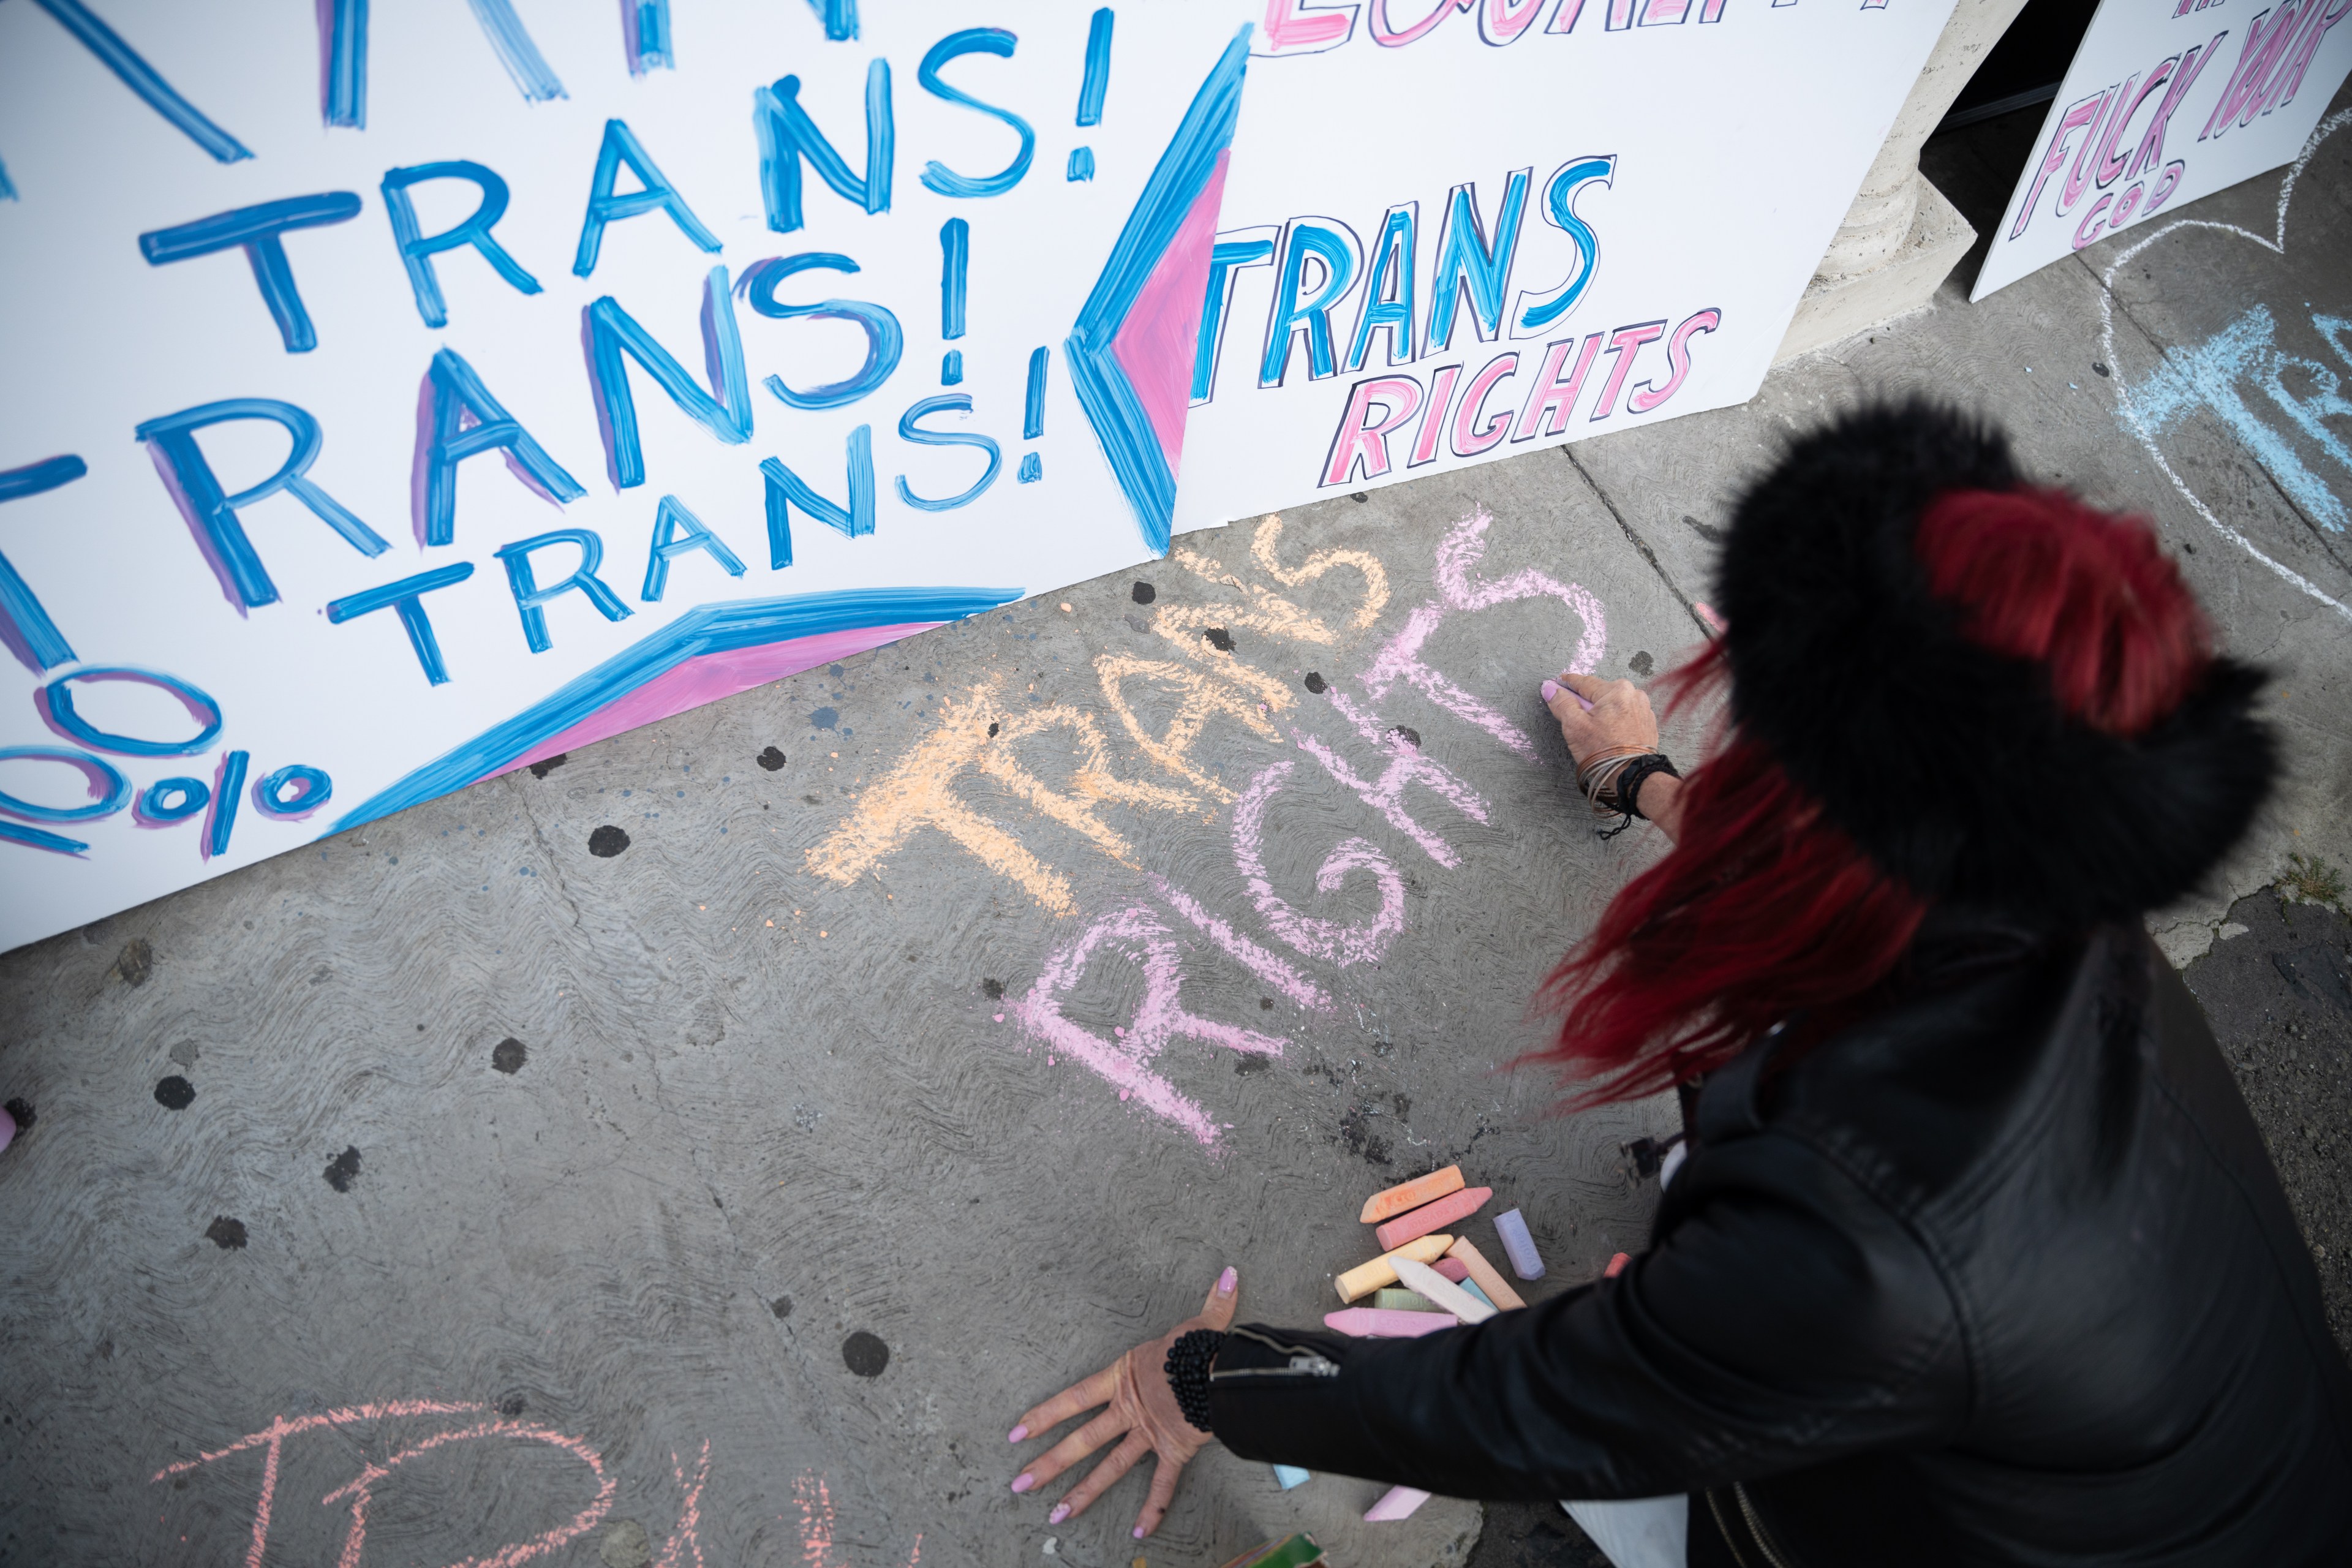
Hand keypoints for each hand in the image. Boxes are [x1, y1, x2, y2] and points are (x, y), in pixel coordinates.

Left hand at [1007, 1267, 1238, 1539]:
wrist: (1227, 1371)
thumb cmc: (1206, 1345)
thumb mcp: (1202, 1323)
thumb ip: (1212, 1301)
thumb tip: (1229, 1272)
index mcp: (1124, 1378)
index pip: (1074, 1398)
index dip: (1044, 1415)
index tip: (1015, 1433)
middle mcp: (1130, 1410)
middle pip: (1083, 1441)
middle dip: (1049, 1463)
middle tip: (1018, 1486)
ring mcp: (1149, 1433)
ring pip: (1111, 1468)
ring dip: (1083, 1493)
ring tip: (1056, 1516)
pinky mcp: (1174, 1450)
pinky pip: (1162, 1485)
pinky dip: (1152, 1510)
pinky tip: (1136, 1533)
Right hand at [1543, 672, 1685, 841]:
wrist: (1633, 775)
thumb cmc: (1603, 750)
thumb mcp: (1575, 726)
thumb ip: (1562, 703)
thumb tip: (1550, 688)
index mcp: (1617, 690)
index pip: (1585, 682)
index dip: (1569, 682)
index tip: (1559, 680)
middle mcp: (1634, 694)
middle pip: (1601, 694)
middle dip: (1587, 700)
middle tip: (1574, 712)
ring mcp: (1644, 709)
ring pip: (1614, 705)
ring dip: (1602, 711)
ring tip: (1592, 727)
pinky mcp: (1648, 724)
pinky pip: (1626, 715)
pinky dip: (1615, 720)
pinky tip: (1608, 733)